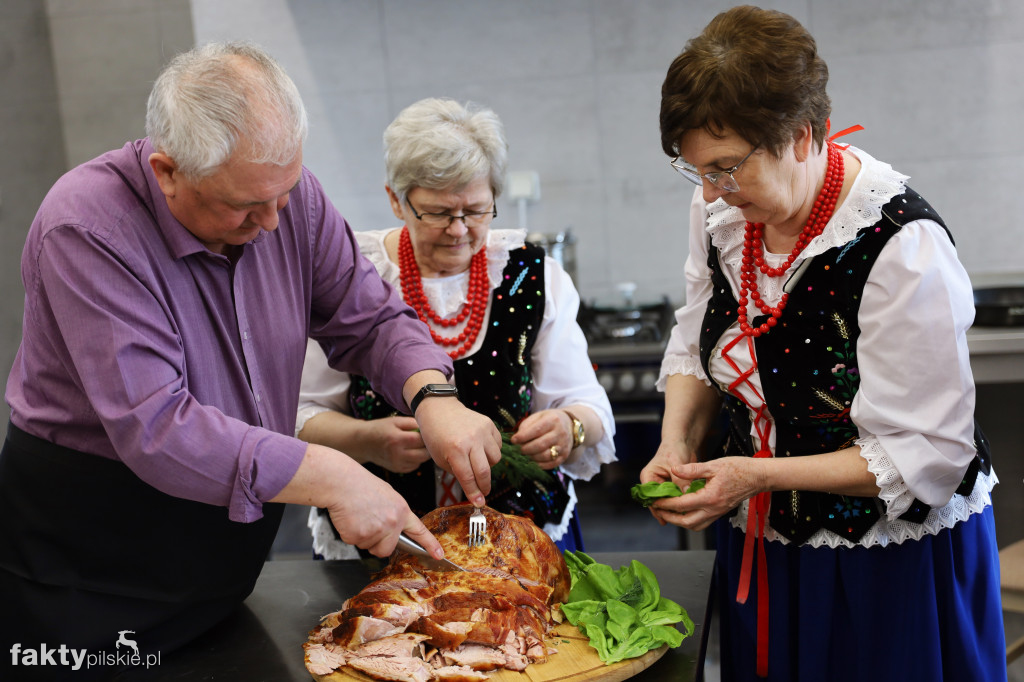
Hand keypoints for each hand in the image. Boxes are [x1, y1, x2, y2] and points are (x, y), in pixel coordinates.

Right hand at [271, 443, 443, 558]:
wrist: (342, 481)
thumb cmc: (360, 486)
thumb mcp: (386, 496)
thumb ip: (393, 515)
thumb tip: (391, 531)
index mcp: (401, 510)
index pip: (419, 531)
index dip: (430, 544)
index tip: (439, 555)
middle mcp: (393, 522)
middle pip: (387, 549)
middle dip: (377, 543)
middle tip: (368, 523)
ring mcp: (377, 530)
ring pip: (369, 547)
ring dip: (362, 537)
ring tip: (358, 516)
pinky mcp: (359, 535)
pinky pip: (355, 543)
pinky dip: (349, 534)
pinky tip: (350, 518)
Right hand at [364, 416, 430, 472]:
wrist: (364, 442)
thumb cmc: (381, 429)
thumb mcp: (395, 421)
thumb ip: (412, 423)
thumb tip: (427, 427)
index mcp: (396, 439)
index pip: (421, 440)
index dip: (427, 435)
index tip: (427, 431)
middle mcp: (396, 454)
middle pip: (424, 454)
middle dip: (428, 446)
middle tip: (425, 439)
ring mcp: (396, 464)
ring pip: (421, 461)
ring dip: (423, 453)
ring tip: (417, 444)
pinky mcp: (396, 469)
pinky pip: (414, 466)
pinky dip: (416, 460)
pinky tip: (410, 452)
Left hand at [415, 399, 500, 506]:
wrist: (439, 409)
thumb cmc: (436, 436)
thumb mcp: (440, 459)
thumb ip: (457, 473)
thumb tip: (474, 488)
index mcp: (455, 450)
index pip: (468, 478)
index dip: (474, 493)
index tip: (479, 503)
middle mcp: (471, 440)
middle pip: (484, 471)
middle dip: (485, 486)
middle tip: (484, 492)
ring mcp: (482, 430)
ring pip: (495, 459)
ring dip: (488, 466)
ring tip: (477, 462)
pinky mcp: (489, 424)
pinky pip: (498, 445)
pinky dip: (492, 452)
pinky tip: (481, 450)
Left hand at [509, 409, 572, 469]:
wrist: (569, 426)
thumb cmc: (549, 420)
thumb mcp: (538, 416)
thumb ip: (526, 425)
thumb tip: (517, 439)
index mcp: (553, 420)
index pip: (536, 430)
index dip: (523, 437)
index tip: (513, 440)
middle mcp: (560, 433)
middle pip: (540, 445)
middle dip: (526, 449)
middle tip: (518, 449)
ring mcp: (563, 446)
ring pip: (545, 456)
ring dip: (531, 457)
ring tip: (526, 454)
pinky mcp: (564, 456)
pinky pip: (550, 464)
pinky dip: (539, 464)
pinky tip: (533, 460)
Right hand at [640, 439, 694, 525]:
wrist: (682, 441)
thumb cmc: (675, 448)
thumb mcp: (676, 463)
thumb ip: (679, 479)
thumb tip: (685, 495)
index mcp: (648, 477)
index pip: (650, 496)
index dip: (658, 507)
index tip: (667, 516)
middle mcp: (653, 483)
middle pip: (658, 502)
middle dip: (666, 510)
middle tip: (676, 521)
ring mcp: (662, 485)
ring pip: (667, 501)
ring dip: (674, 508)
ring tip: (681, 519)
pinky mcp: (672, 486)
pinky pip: (675, 498)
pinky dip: (679, 503)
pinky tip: (686, 511)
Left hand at [646, 455, 769, 531]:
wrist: (758, 476)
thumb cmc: (738, 468)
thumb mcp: (714, 465)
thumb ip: (692, 469)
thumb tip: (674, 470)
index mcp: (710, 498)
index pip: (682, 505)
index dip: (666, 503)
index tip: (655, 500)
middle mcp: (714, 509)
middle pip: (686, 522)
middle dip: (670, 517)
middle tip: (658, 509)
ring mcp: (718, 513)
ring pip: (694, 525)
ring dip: (679, 521)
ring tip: (668, 512)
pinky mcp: (721, 512)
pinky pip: (702, 522)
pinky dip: (690, 520)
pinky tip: (684, 510)